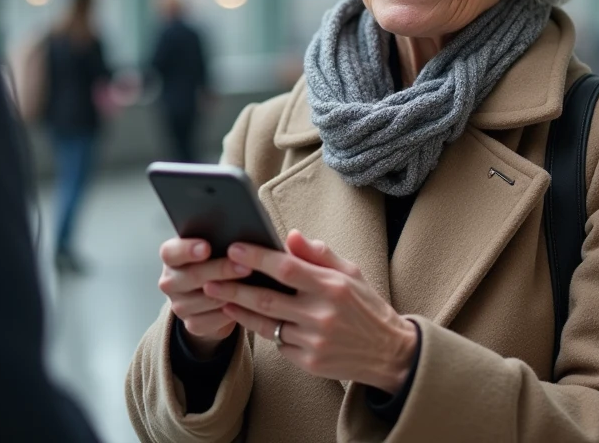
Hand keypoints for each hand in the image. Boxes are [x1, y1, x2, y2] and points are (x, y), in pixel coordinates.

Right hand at [158, 237, 252, 356]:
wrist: (213, 295)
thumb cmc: (216, 261)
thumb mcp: (214, 247)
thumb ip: (219, 240)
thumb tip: (239, 239)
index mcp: (171, 257)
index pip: (170, 252)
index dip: (187, 250)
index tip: (207, 247)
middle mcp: (170, 281)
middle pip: (193, 276)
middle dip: (221, 270)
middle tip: (245, 266)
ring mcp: (179, 305)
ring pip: (206, 299)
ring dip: (230, 293)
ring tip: (252, 286)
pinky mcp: (192, 324)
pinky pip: (212, 320)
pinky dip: (230, 313)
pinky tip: (245, 305)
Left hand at [204, 230, 417, 393]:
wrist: (389, 353)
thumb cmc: (366, 307)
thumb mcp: (351, 273)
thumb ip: (319, 254)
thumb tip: (290, 235)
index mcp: (333, 287)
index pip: (286, 268)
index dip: (257, 258)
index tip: (234, 248)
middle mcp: (322, 315)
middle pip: (267, 299)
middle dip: (234, 287)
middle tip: (209, 278)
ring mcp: (314, 341)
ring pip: (266, 324)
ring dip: (240, 310)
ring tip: (219, 297)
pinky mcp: (309, 362)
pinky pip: (278, 343)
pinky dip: (263, 330)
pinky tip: (249, 318)